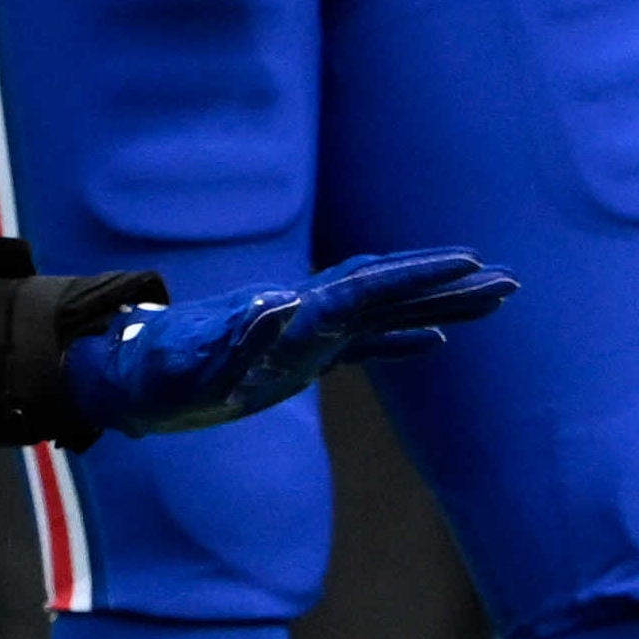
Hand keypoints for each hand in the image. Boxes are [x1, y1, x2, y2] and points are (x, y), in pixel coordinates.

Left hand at [57, 242, 518, 432]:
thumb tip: (281, 307)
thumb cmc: (158, 374)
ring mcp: (306, 333)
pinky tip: (435, 343)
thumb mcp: (190, 365)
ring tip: (496, 297)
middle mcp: (307, 315)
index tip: (471, 265)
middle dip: (448, 285)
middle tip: (511, 281)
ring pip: (386, 311)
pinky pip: (363, 343)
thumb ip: (235, 343)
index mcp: (291, 315)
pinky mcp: (297, 356)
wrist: (127, 373)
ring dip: (439, 304)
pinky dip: (401, 340)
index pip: (368, 289)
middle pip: (390, 291)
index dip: (420, 276)